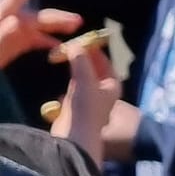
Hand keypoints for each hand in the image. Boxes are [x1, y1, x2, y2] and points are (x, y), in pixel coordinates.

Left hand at [0, 0, 81, 69]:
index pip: (12, 1)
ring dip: (55, 28)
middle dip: (55, 18)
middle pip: (32, 17)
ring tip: (76, 29)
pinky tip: (60, 48)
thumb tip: (17, 20)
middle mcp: (7, 24)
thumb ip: (2, 38)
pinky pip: (33, 40)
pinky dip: (47, 42)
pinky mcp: (14, 46)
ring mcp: (11, 35)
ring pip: (36, 27)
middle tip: (77, 21)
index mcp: (0, 20)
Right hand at [49, 45, 124, 160]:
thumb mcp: (85, 79)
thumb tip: (74, 45)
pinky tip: (61, 77)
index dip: (93, 50)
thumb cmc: (86, 107)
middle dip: (82, 58)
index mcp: (113, 85)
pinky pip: (73, 88)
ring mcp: (91, 100)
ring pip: (83, 78)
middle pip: (94, 69)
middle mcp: (104, 92)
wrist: (74, 136)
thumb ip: (81, 60)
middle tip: (68, 47)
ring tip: (62, 56)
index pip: (105, 62)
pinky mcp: (77, 107)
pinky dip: (68, 82)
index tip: (80, 40)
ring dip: (74, 68)